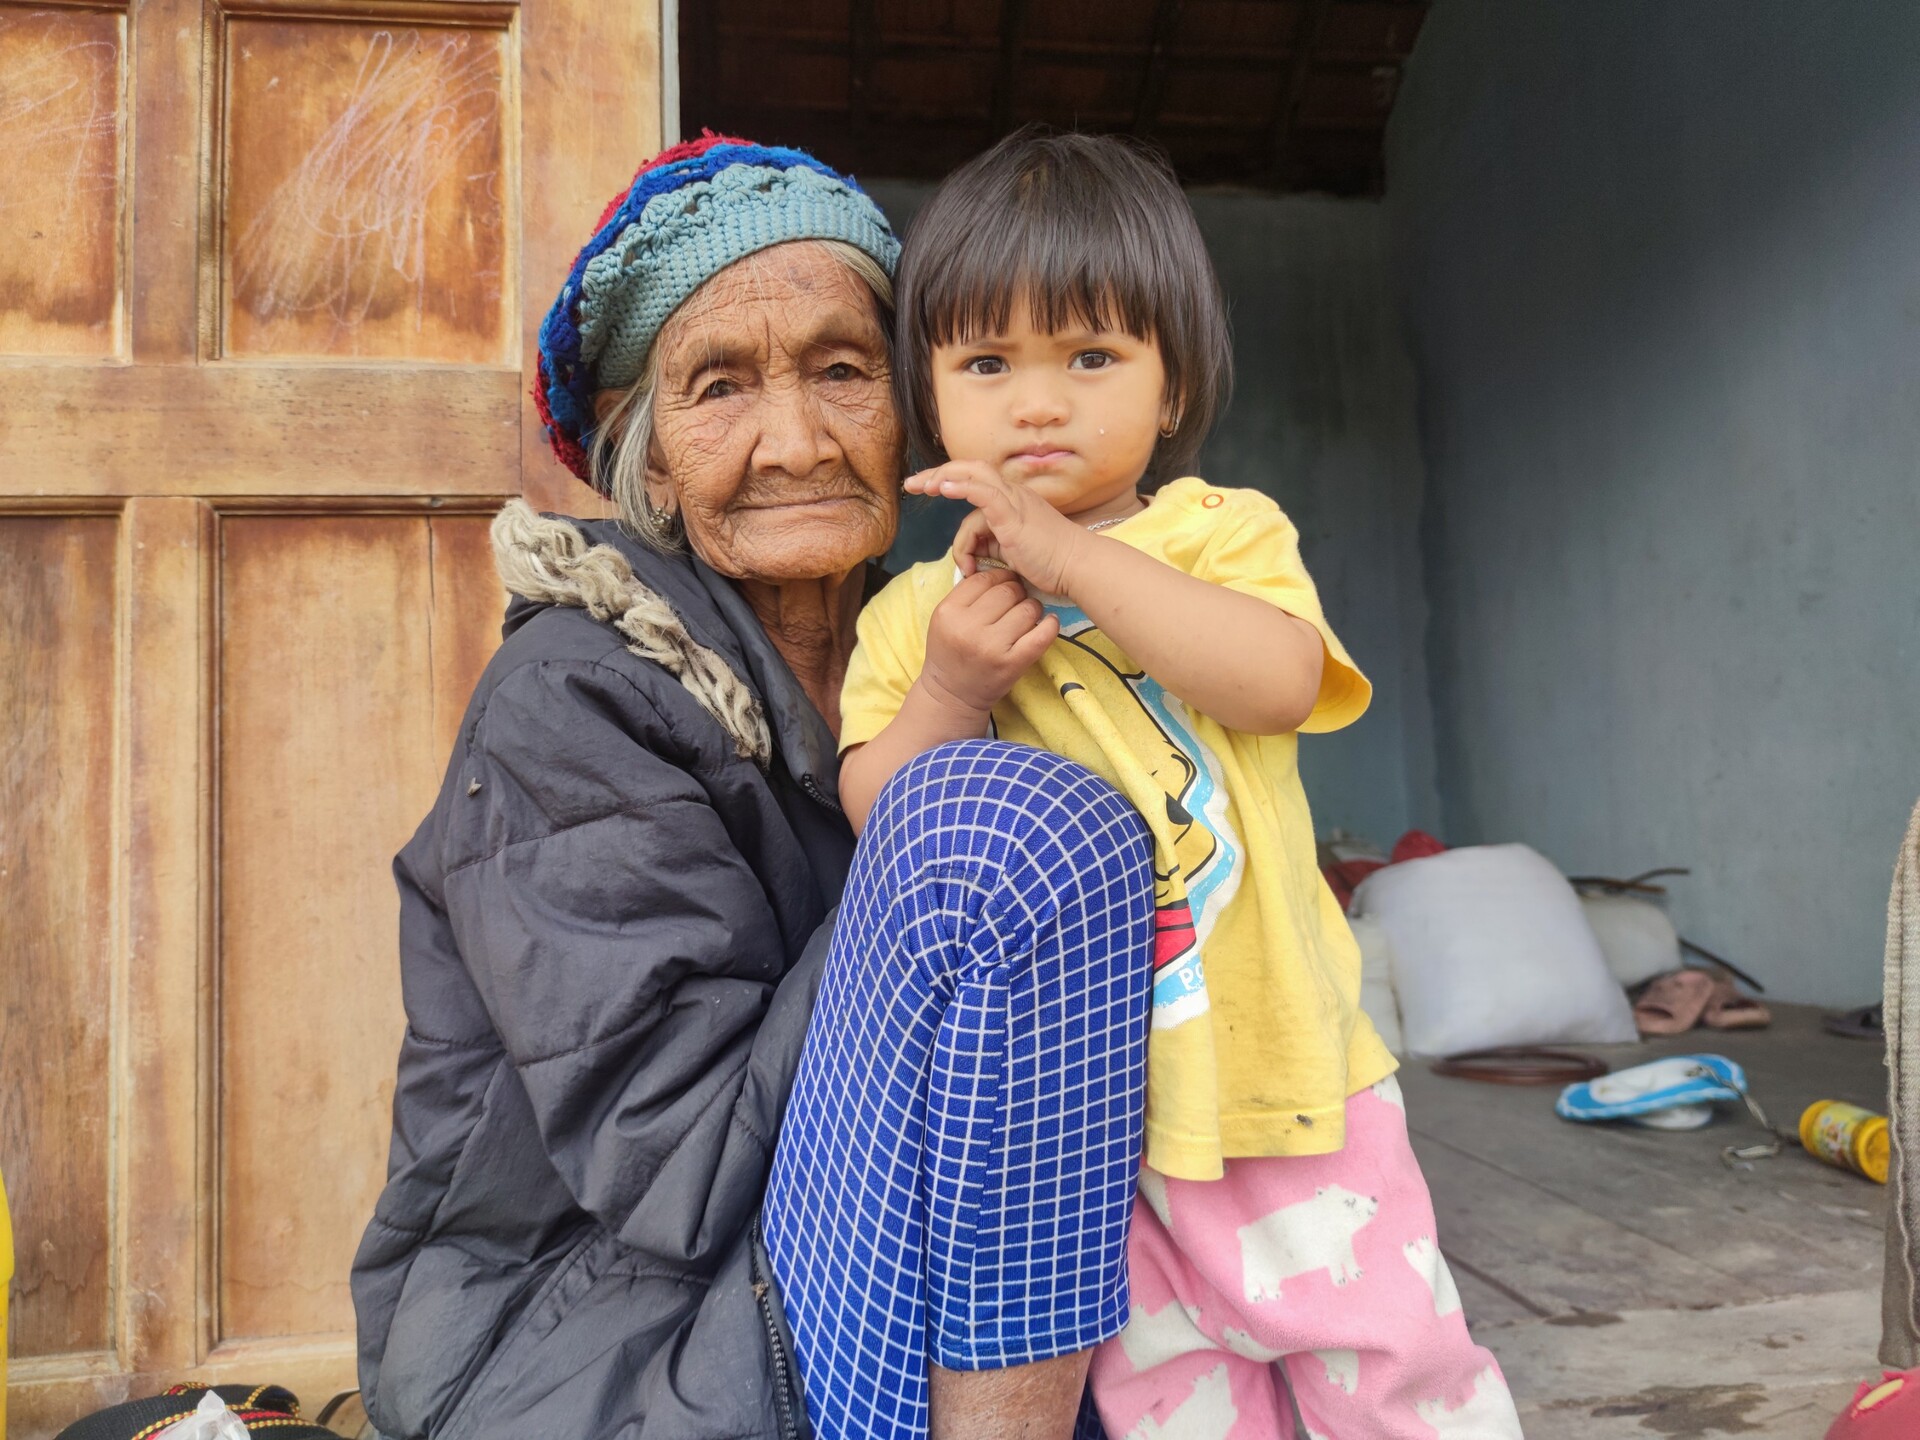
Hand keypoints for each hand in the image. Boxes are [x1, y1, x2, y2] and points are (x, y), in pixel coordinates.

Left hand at [906, 461, 1091, 598]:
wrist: (1077, 567)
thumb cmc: (1051, 564)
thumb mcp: (1012, 553)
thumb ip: (992, 547)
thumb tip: (973, 556)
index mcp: (1011, 501)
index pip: (974, 481)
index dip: (948, 480)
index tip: (926, 487)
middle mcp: (1012, 494)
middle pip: (968, 470)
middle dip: (937, 475)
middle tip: (912, 485)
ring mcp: (1013, 502)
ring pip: (972, 478)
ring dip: (943, 479)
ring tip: (922, 487)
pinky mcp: (1013, 515)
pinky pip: (983, 493)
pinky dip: (962, 487)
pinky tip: (943, 489)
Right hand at [918, 567, 1058, 718]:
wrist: (952, 695)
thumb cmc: (950, 652)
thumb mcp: (945, 619)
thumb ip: (967, 594)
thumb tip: (1001, 568)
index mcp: (949, 612)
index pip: (984, 578)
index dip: (999, 576)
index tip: (1004, 584)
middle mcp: (969, 628)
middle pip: (1008, 590)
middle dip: (1017, 591)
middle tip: (1017, 601)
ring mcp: (992, 647)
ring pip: (1027, 608)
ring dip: (1032, 608)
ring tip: (1026, 616)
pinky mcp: (1012, 664)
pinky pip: (1042, 634)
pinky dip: (1050, 625)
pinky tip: (1048, 623)